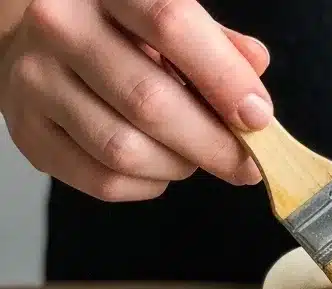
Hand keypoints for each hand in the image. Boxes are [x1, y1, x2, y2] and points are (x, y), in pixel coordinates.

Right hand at [0, 0, 274, 200]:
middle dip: (214, 145)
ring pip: (126, 150)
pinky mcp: (31, 133)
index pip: (171, 24)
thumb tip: (255, 77)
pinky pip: (106, 181)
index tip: (259, 118)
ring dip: (179, 166)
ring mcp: (36, 80)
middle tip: (245, 163)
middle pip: (150, 101)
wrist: (40, 49)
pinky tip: (156, 167)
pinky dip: (148, 184)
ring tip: (192, 156)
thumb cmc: (122, 37)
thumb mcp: (169, 20)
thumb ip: (217, 47)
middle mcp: (60, 25)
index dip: (225, 79)